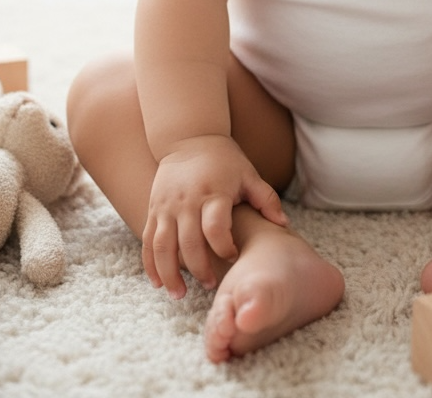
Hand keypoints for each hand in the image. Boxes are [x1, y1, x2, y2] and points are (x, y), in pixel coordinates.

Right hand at [142, 135, 287, 297]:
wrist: (188, 136)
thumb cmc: (224, 159)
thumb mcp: (248, 173)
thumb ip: (265, 198)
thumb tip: (284, 223)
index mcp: (213, 192)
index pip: (215, 227)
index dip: (224, 247)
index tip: (233, 257)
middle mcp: (187, 201)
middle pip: (188, 243)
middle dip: (199, 269)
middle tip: (211, 284)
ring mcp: (167, 205)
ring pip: (162, 246)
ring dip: (169, 274)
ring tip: (179, 294)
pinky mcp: (154, 208)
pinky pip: (147, 240)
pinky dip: (150, 264)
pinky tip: (158, 282)